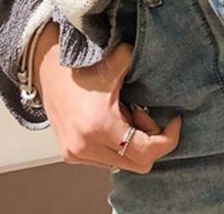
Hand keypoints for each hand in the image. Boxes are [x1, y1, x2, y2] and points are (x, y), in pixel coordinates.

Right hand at [33, 22, 181, 172]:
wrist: (49, 69)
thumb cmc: (84, 65)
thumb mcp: (120, 59)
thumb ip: (144, 64)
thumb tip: (168, 69)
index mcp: (100, 125)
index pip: (146, 151)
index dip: (168, 138)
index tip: (175, 121)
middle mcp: (86, 146)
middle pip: (139, 164)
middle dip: (150, 140)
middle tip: (143, 111)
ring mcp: (77, 154)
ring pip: (123, 164)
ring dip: (133, 142)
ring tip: (126, 113)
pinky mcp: (72, 155)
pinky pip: (108, 160)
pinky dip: (118, 144)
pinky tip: (113, 120)